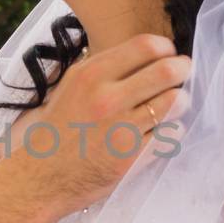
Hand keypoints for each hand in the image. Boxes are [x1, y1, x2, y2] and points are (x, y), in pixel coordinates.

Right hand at [0, 35, 189, 222]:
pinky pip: (171, 135)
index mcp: (91, 75)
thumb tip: (145, 55)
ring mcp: (122, 129)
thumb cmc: (57, 129)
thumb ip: (105, 68)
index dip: (165, 47)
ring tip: (175, 103)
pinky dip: (173, 129)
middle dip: (183, 69)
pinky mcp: (132, 157)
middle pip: (167, 71)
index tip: (168, 53)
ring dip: (181, 100)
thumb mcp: (72, 85)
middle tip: (183, 72)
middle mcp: (108, 99)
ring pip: (175, 102)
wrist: (40, 177)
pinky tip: (163, 129)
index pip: (145, 46)